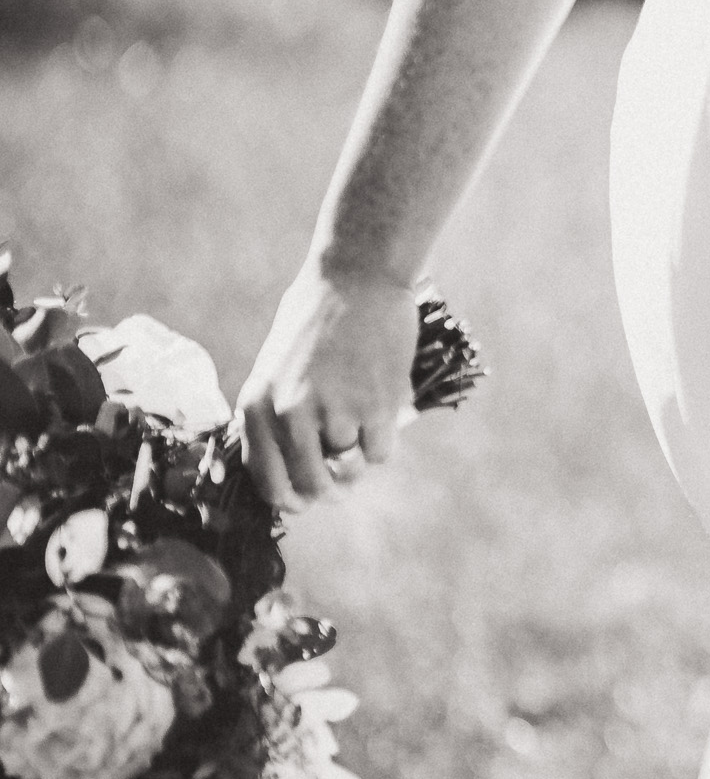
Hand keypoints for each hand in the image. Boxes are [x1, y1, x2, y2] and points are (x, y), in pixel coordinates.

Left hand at [235, 264, 419, 510]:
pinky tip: (382, 415)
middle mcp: (291, 413)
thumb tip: (295, 470)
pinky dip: (383, 442)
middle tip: (340, 484)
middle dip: (328, 491)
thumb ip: (277, 415)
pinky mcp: (376, 405)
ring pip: (350, 469)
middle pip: (311, 486)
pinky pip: (381, 453)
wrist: (357, 279)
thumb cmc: (316, 321)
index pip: (267, 480)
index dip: (288, 499)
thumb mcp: (276, 367)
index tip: (303, 500)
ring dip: (358, 459)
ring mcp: (335, 410)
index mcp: (258, 403)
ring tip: (361, 431)